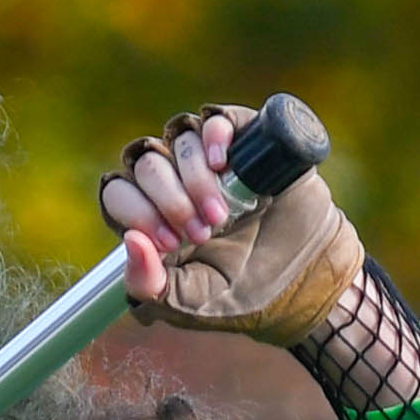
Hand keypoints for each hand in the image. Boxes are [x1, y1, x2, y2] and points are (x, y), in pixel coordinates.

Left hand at [101, 103, 360, 346]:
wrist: (302, 274)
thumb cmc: (237, 290)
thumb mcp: (186, 299)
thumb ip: (148, 283)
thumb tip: (129, 239)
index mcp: (149, 215)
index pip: (118, 193)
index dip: (138, 213)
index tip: (170, 243)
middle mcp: (172, 180)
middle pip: (146, 165)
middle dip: (170, 201)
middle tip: (202, 235)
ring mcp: (207, 158)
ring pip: (178, 141)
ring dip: (195, 179)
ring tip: (222, 216)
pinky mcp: (244, 141)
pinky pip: (215, 120)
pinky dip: (213, 137)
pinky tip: (223, 165)